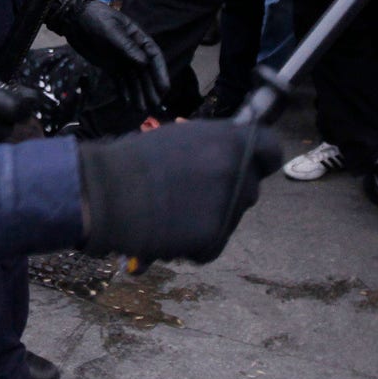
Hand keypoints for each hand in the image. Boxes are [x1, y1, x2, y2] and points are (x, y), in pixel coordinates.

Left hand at [48, 0, 169, 114]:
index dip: (160, 73)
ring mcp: (122, 59)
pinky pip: (120, 81)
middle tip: (154, 105)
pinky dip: (124, 91)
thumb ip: (126, 46)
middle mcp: (133, 51)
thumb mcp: (110, 29)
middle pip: (145, 72)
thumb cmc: (95, 18)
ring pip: (133, 79)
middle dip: (150, 88)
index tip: (164, 88)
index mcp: (138, 38)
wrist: (74, 20)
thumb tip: (143, 63)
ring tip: (141, 110)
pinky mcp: (110, 66)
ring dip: (138, 93)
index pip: (154, 57)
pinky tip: (127, 103)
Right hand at [76, 119, 281, 262]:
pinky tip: (169, 229)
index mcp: (230, 140)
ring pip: (232, 215)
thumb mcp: (182, 136)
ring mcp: (227, 206)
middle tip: (194, 191)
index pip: (272, 150)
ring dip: (211, 216)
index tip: (247, 165)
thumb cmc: (135, 160)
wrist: (106, 192)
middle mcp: (236, 171)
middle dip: (229, 190)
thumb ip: (215, 145)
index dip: (260, 158)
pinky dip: (196, 242)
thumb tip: (231, 151)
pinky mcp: (213, 236)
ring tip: (173, 210)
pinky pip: (214, 242)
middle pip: (251, 186)